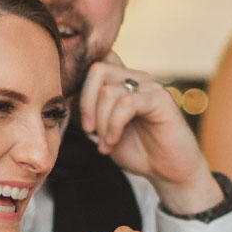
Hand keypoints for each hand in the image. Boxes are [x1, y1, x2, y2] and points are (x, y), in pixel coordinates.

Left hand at [78, 55, 220, 212]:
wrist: (168, 170)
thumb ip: (91, 110)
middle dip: (86, 103)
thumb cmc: (137, 149)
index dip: (80, 81)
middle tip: (89, 131)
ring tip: (105, 144)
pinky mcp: (160, 100)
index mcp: (122, 81)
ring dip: (101, 122)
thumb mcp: (104, 129)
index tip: (79, 113)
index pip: (97, 61)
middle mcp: (136, 78)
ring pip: (109, 90)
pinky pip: (127, 103)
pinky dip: (114, 125)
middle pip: (97, 70)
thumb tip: (64, 98)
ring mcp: (149, 86)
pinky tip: (113, 141)